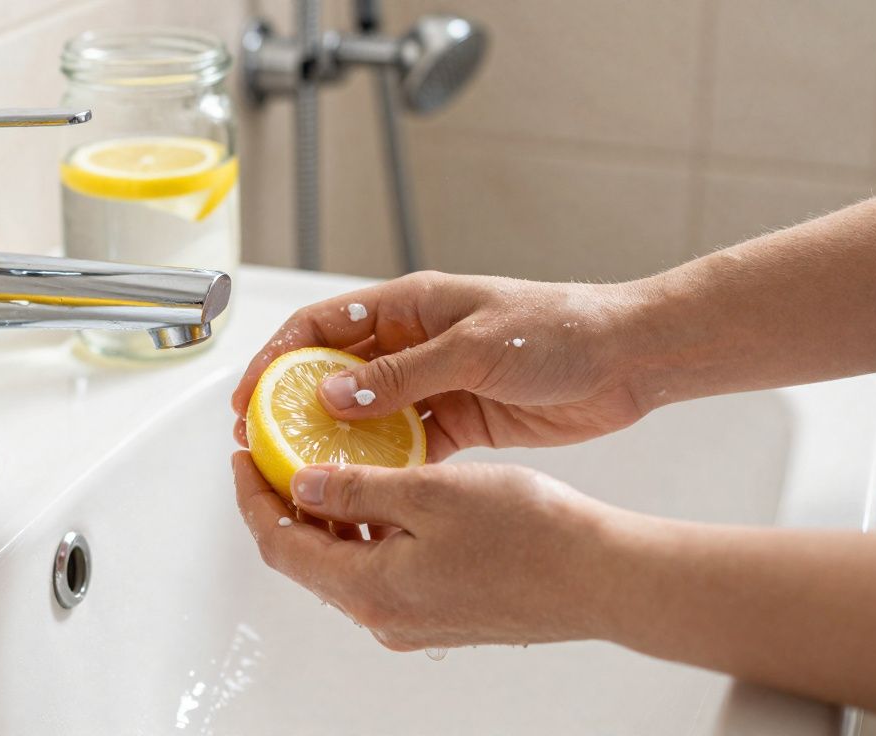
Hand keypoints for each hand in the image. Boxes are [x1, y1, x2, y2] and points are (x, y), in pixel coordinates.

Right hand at [231, 271, 646, 459]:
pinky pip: (409, 445)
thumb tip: (333, 397)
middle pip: (337, 374)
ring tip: (304, 474)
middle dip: (296, 406)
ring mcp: (436, 383)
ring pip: (369, 415)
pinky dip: (387, 464)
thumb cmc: (560, 329)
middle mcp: (415, 343)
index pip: (324, 326)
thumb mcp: (473, 347)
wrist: (626, 359)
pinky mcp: (461, 421)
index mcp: (411, 306)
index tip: (249, 396)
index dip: (278, 357)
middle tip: (263, 445)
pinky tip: (366, 487)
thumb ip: (403, 375)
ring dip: (338, 441)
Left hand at [232, 452, 628, 649]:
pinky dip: (368, 531)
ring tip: (326, 463)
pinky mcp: (442, 613)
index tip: (243, 457)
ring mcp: (415, 620)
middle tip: (276, 454)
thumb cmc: (533, 535)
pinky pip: (383, 570)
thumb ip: (358, 488)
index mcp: (372, 589)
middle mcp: (385, 616)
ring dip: (329, 515)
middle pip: (308, 557)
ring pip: (346, 563)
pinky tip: (383, 495)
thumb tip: (304, 485)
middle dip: (285, 504)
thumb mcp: (430, 492)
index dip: (254, 497)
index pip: (282, 543)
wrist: (602, 577)